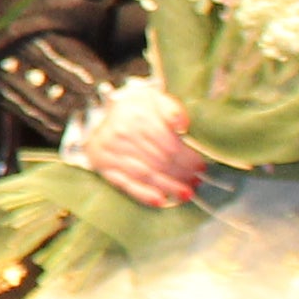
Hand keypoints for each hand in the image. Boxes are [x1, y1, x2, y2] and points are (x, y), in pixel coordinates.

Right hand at [76, 78, 206, 207]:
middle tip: (196, 182)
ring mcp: (111, 152)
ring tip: (185, 194)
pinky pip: (125, 183)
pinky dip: (142, 194)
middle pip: (159, 160)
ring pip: (145, 174)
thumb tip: (182, 124)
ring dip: (168, 186)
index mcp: (139, 117)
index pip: (169, 144)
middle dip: (181, 174)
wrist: (97, 113)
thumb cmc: (133, 108)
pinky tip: (159, 201)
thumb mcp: (153, 98)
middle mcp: (123, 135)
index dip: (188, 158)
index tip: (201, 167)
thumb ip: (171, 108)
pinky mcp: (103, 166)